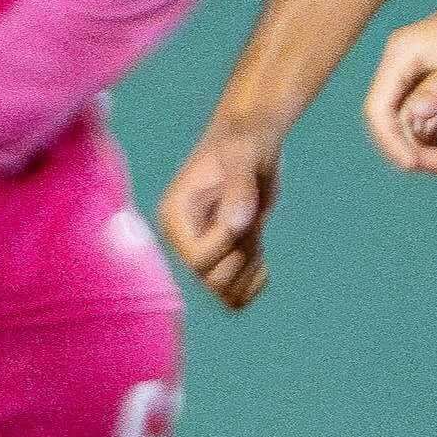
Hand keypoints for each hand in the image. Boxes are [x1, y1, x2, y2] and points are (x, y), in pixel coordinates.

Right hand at [157, 108, 286, 308]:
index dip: (227, 245)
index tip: (243, 215)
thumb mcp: (243, 155)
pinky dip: (252, 285)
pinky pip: (234, 295)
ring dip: (248, 273)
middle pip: (211, 281)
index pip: (198, 260)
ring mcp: (203, 251)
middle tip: (251, 227)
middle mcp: (183, 239)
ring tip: (256, 240)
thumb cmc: (243, 141)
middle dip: (240, 259)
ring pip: (224, 293)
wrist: (252, 142)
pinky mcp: (224, 257)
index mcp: (174, 217)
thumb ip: (240, 187)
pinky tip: (262, 262)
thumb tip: (236, 225)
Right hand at [363, 0, 436, 177]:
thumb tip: (416, 114)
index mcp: (402, 55)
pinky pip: (423, 122)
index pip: (378, 110)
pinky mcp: (436, 85)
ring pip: (408, 127)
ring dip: (428, 152)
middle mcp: (402, 66)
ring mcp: (418, 76)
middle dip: (416, 152)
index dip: (391, 143)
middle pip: (391, 124)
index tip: (418, 167)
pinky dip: (436, 142)